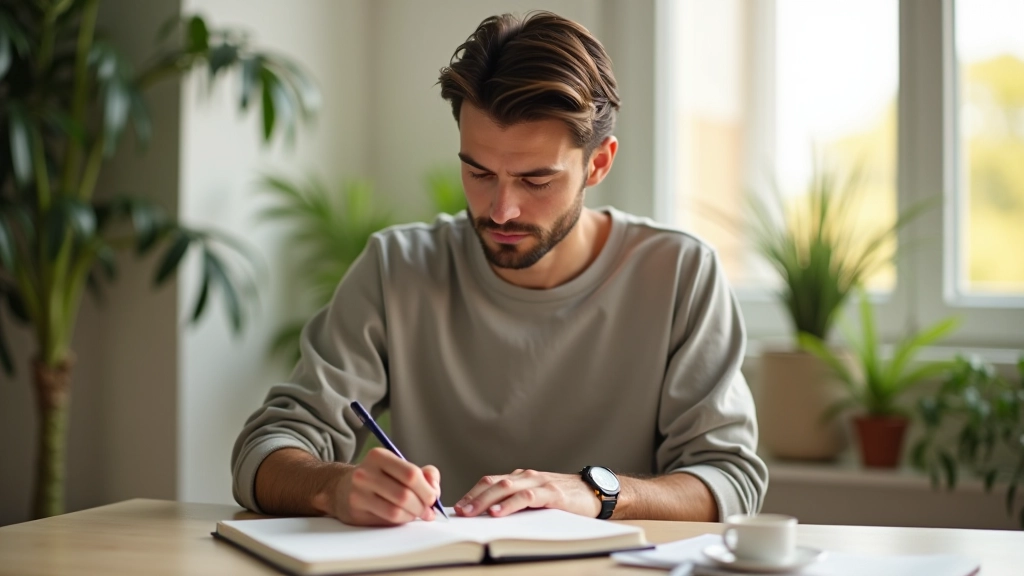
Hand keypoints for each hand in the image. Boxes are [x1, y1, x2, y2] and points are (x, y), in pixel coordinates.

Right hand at [330, 448, 441, 525]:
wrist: (342, 488)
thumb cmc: (379, 478)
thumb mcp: (399, 467)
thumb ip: (424, 473)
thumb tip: (434, 487)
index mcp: (379, 456)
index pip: (411, 473)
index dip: (427, 489)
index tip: (433, 497)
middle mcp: (365, 473)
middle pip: (405, 494)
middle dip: (422, 505)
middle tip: (428, 510)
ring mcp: (358, 493)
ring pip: (396, 510)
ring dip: (413, 514)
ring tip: (417, 513)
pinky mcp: (356, 510)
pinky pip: (387, 519)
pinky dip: (402, 520)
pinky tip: (404, 516)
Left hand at [454, 469, 600, 518]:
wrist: (595, 492)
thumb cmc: (564, 499)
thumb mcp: (537, 498)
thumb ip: (517, 502)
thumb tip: (489, 516)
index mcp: (521, 477)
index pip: (490, 482)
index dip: (472, 493)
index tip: (457, 507)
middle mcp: (526, 476)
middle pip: (493, 483)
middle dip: (473, 497)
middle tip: (459, 511)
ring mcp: (538, 483)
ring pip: (506, 487)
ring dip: (485, 500)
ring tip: (472, 512)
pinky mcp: (551, 493)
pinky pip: (525, 497)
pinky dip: (509, 504)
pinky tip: (498, 512)